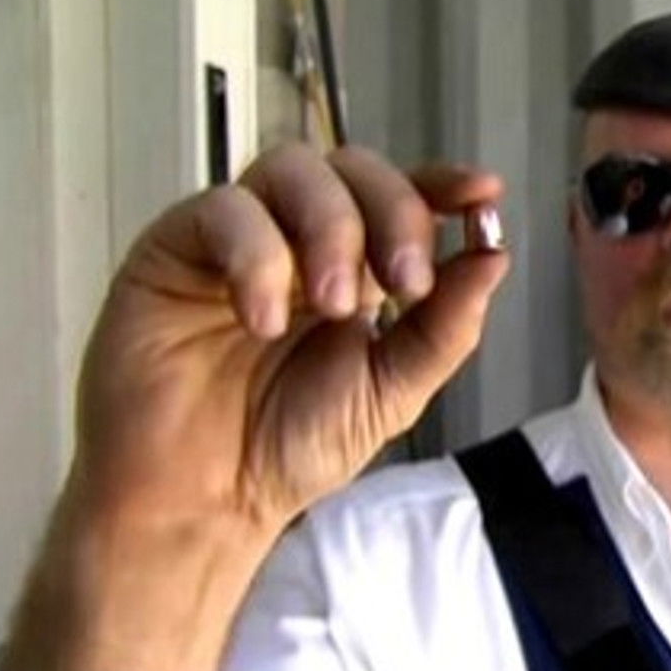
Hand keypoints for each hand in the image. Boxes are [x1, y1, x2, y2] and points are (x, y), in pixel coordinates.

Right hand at [0, 144, 510, 670]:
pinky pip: (223, 211)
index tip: (482, 193)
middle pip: (354, 169)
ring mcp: (239, 238)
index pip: (402, 197)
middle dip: (395, 213)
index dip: (442, 184)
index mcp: (358, 268)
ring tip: (336, 305)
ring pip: (293, 170)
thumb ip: (444, 328)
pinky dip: (257, 258)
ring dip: (332, 228)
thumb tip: (494, 258)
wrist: (205, 502)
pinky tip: (265, 322)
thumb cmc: (289, 448)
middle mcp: (299, 241)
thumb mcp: (391, 392)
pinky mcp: (176, 248)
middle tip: (406, 282)